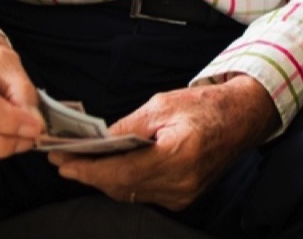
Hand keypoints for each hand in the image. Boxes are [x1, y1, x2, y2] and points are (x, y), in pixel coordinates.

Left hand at [49, 75, 276, 210]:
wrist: (241, 119)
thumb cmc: (205, 106)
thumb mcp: (163, 104)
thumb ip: (128, 126)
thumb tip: (96, 140)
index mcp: (179, 153)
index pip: (122, 170)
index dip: (88, 168)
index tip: (62, 160)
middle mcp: (182, 181)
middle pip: (122, 186)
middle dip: (89, 173)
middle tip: (61, 159)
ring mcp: (183, 194)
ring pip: (130, 193)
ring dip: (103, 179)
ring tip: (77, 164)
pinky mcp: (182, 198)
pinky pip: (143, 194)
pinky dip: (122, 182)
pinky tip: (107, 169)